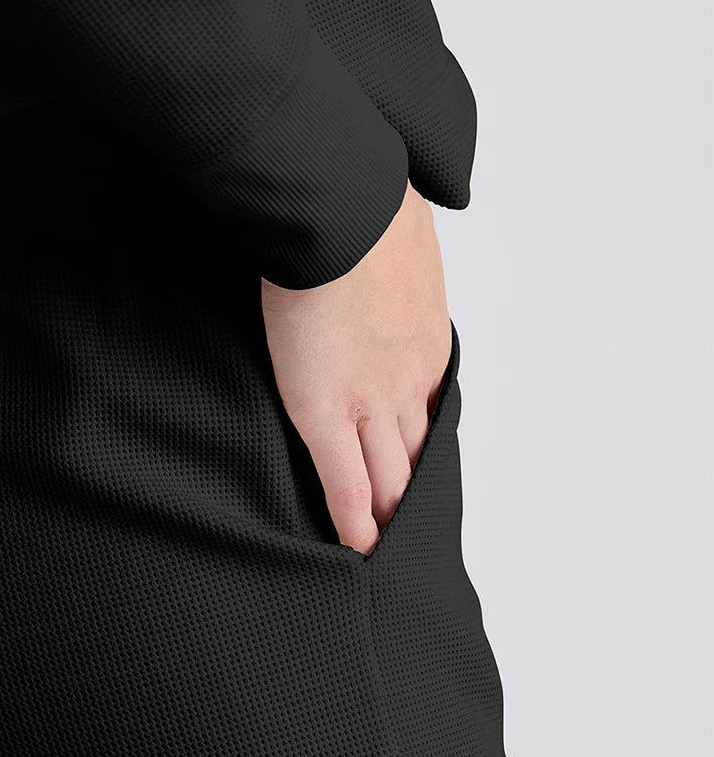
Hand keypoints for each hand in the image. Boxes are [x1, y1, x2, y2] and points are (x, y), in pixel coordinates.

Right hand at [259, 181, 451, 555]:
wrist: (341, 208)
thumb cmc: (362, 205)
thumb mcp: (399, 238)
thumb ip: (393, 266)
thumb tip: (385, 248)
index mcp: (427, 340)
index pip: (428, 408)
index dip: (421, 444)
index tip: (416, 466)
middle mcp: (410, 380)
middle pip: (419, 454)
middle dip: (416, 494)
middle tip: (413, 530)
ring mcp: (372, 401)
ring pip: (391, 477)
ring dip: (391, 516)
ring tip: (387, 551)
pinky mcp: (327, 412)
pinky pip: (346, 483)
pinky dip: (354, 521)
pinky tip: (356, 548)